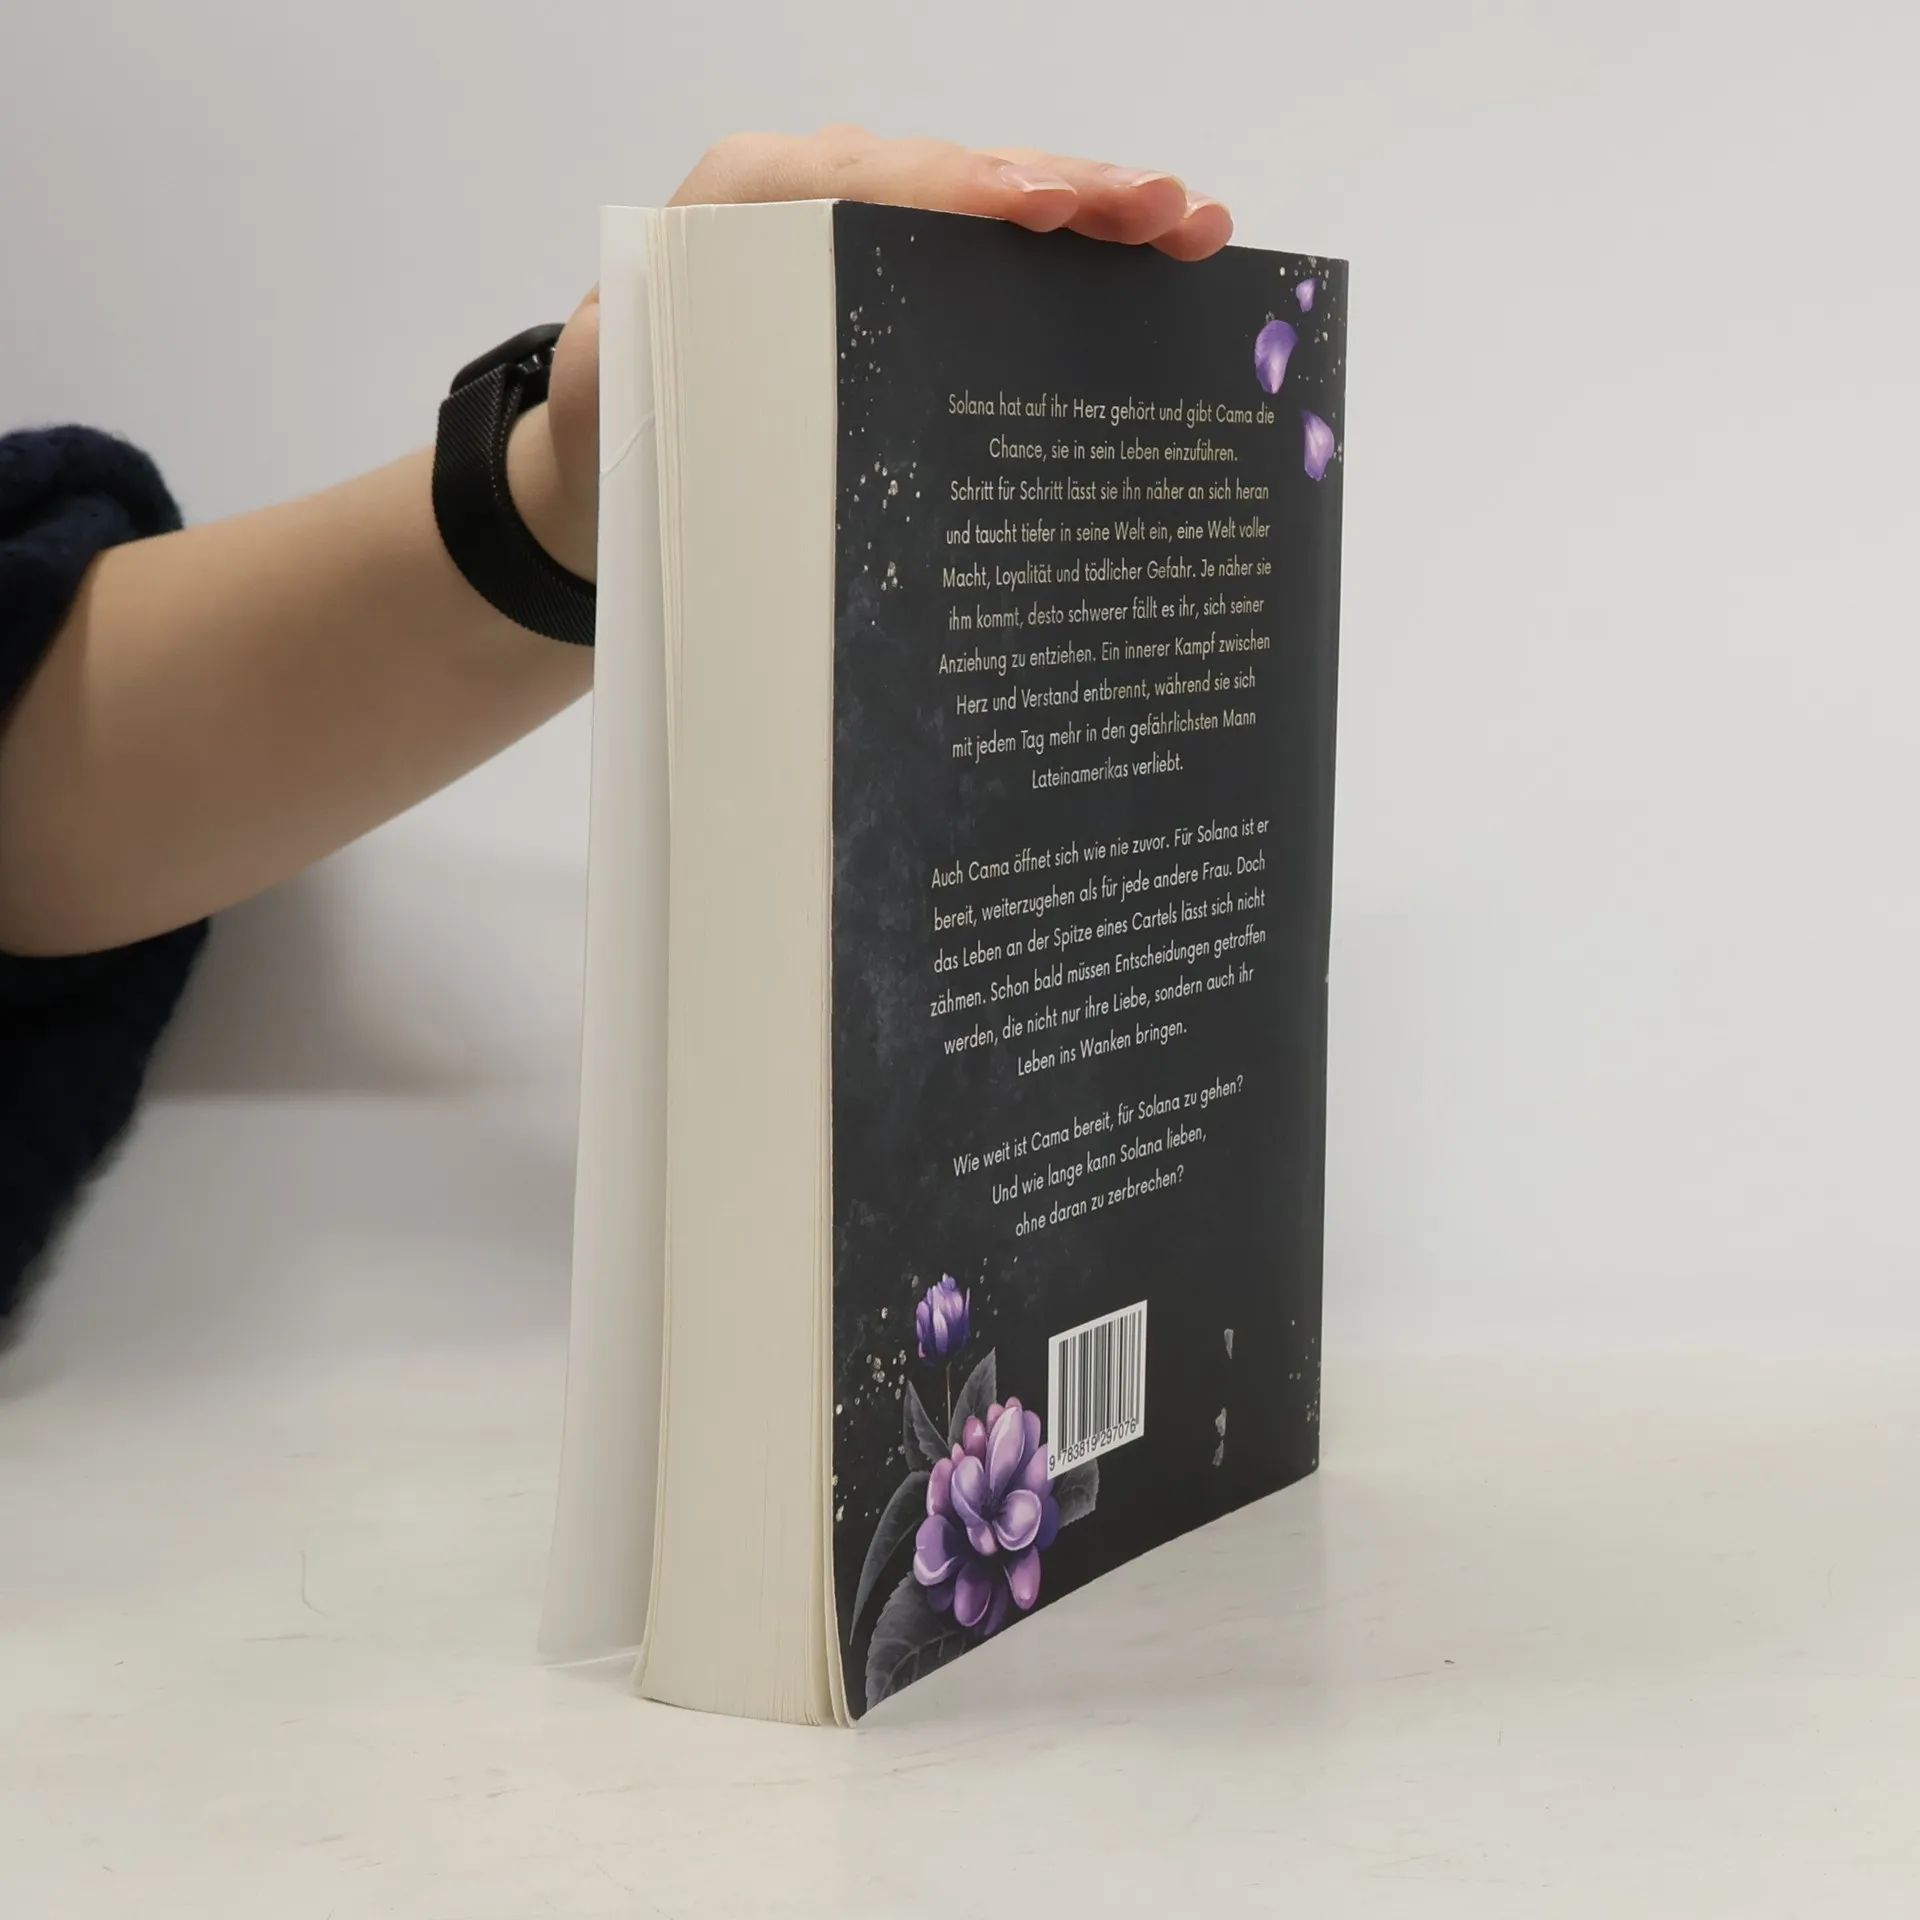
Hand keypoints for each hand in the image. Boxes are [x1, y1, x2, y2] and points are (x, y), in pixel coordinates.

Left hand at [509, 128, 1233, 578]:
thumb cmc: (621, 417)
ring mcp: (875, 229)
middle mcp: (822, 193)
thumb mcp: (619, 390)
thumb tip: (749, 392)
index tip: (1040, 209)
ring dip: (1098, 214)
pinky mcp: (905, 274)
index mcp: (747, 200)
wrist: (614, 438)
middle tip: (1164, 213)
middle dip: (1068, 190)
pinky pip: (995, 252)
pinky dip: (1074, 257)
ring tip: (1192, 227)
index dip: (962, 189)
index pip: (870, 177)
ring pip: (996, 204)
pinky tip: (1153, 263)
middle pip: (960, 176)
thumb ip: (660, 362)